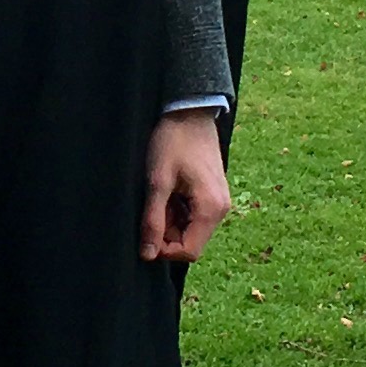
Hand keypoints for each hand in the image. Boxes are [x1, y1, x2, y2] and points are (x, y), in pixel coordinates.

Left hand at [141, 107, 230, 265]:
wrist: (190, 112)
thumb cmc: (173, 141)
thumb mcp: (157, 181)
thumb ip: (153, 220)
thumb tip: (148, 255)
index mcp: (211, 209)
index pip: (189, 252)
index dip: (163, 250)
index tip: (145, 233)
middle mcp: (220, 210)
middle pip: (190, 241)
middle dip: (166, 232)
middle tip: (151, 205)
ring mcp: (218, 202)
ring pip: (190, 229)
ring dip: (170, 220)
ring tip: (159, 194)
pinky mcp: (212, 195)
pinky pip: (193, 215)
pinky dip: (177, 210)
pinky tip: (167, 190)